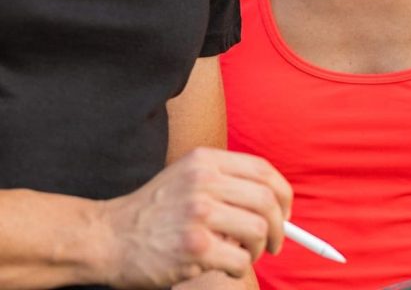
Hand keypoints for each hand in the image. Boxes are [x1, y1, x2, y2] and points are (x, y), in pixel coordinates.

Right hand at [97, 148, 291, 288]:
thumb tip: (274, 201)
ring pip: (258, 229)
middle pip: (266, 200)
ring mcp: (199, 213)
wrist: (107, 237)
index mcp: (206, 160)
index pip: (262, 170)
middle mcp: (204, 181)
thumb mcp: (187, 176)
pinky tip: (225, 267)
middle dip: (280, 226)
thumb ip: (225, 180)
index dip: (282, 193)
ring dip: (259, 249)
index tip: (286, 212)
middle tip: (275, 243)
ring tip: (246, 255)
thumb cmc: (154, 211)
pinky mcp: (195, 247)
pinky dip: (240, 268)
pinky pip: (240, 259)